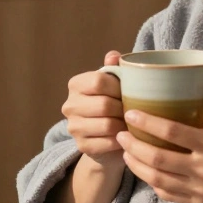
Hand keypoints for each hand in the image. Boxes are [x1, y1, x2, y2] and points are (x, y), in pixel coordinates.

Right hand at [62, 51, 126, 171]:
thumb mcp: (115, 83)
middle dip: (124, 108)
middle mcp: (69, 105)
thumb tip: (113, 55)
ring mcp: (73, 127)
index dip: (119, 87)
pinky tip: (125, 136)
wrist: (109, 138)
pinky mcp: (82, 146)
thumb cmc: (114, 103)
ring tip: (130, 123)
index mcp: (76, 84)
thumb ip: (114, 68)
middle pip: (104, 105)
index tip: (128, 92)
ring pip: (107, 125)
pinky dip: (121, 140)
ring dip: (124, 125)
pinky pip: (108, 142)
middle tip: (133, 111)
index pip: (99, 81)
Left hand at [116, 81, 202, 202]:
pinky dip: (154, 184)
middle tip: (120, 134)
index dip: (147, 122)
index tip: (131, 114)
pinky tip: (147, 174)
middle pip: (157, 157)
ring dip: (138, 166)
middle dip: (134, 145)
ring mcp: (200, 189)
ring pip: (158, 179)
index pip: (172, 133)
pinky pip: (169, 195)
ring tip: (126, 153)